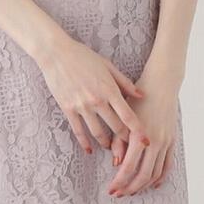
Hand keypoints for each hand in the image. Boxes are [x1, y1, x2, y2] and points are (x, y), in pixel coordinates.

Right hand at [35, 34, 145, 154]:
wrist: (56, 53)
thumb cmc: (84, 56)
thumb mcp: (108, 66)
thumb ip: (125, 83)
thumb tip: (142, 95)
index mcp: (109, 90)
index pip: (128, 116)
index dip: (138, 131)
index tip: (146, 141)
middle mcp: (97, 101)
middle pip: (115, 127)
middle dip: (124, 140)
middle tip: (131, 149)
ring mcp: (81, 106)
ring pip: (97, 132)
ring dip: (106, 143)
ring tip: (111, 149)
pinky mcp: (68, 109)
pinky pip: (78, 131)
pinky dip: (84, 142)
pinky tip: (89, 150)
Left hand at [107, 64, 179, 196]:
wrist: (162, 84)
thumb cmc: (138, 97)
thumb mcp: (124, 116)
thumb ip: (119, 140)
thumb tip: (116, 163)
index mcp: (139, 136)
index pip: (128, 167)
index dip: (119, 182)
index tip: (111, 190)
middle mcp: (154, 142)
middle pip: (143, 175)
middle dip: (129, 188)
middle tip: (119, 194)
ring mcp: (165, 142)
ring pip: (156, 173)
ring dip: (143, 185)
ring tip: (132, 191)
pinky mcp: (172, 141)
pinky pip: (168, 165)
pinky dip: (160, 177)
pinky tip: (152, 184)